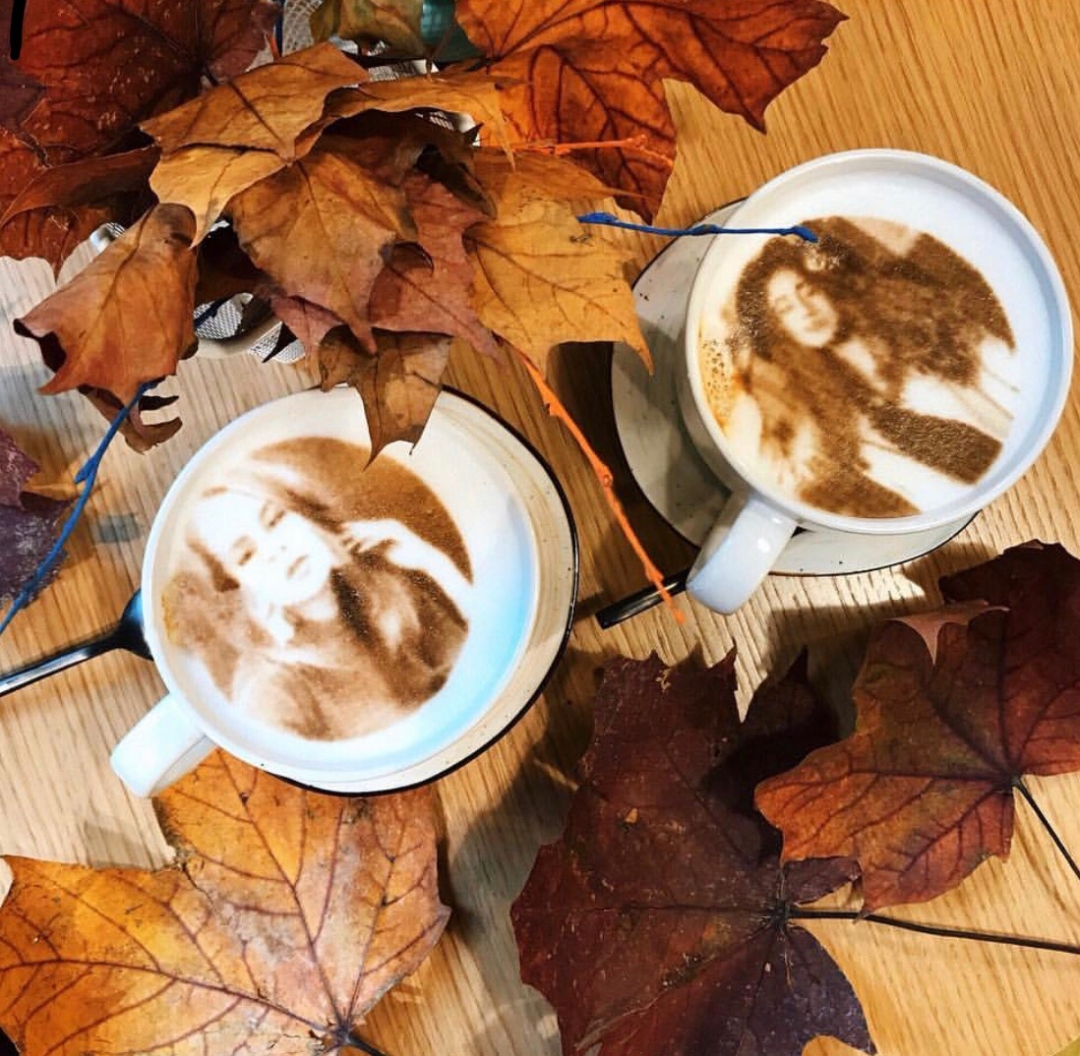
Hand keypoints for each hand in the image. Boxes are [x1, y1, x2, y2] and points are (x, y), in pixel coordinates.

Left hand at [341, 519, 472, 615]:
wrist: (425, 559)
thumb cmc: (407, 557)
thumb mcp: (387, 553)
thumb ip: (376, 549)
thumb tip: (361, 551)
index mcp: (387, 529)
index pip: (368, 528)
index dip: (354, 530)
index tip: (340, 534)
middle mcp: (390, 525)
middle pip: (368, 526)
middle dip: (353, 529)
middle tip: (338, 532)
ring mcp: (394, 529)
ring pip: (372, 530)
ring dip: (359, 536)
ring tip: (346, 541)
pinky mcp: (398, 534)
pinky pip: (380, 537)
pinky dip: (370, 542)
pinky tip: (360, 549)